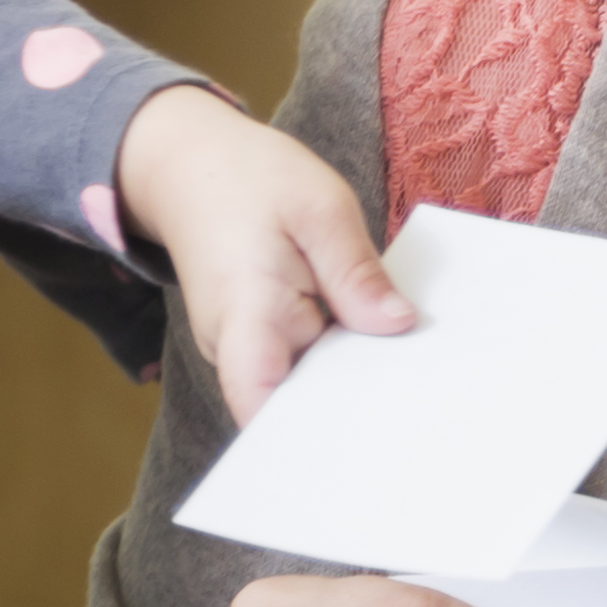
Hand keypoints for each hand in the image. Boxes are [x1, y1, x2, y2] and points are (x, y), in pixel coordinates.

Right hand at [115, 89, 417, 426]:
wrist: (188, 168)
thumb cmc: (250, 180)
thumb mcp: (319, 207)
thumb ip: (355, 269)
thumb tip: (396, 324)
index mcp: (247, 311)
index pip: (259, 399)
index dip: (306, 434)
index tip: (364, 438)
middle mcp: (235, 346)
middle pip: (293, 407)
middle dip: (352, 409)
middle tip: (418, 397)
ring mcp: (244, 350)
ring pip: (302, 389)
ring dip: (351, 381)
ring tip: (409, 369)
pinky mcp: (259, 344)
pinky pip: (303, 366)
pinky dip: (339, 360)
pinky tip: (378, 346)